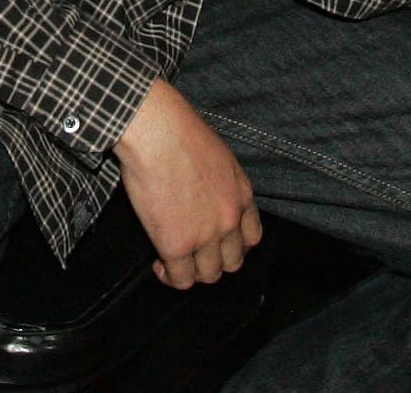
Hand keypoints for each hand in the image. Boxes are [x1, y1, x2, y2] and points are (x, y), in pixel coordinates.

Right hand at [113, 78, 261, 288]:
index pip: (252, 237)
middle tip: (194, 254)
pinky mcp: (177, 245)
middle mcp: (230, 219)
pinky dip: (169, 276)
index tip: (218, 244)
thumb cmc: (181, 133)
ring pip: (209, 275)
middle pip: (233, 262)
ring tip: (175, 261)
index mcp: (242, 194)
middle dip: (214, 262)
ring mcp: (206, 235)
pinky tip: (159, 264)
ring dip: (192, 272)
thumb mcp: (219, 158)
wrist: (158, 132)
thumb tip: (208, 199)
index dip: (234, 246)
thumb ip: (222, 185)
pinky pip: (180, 279)